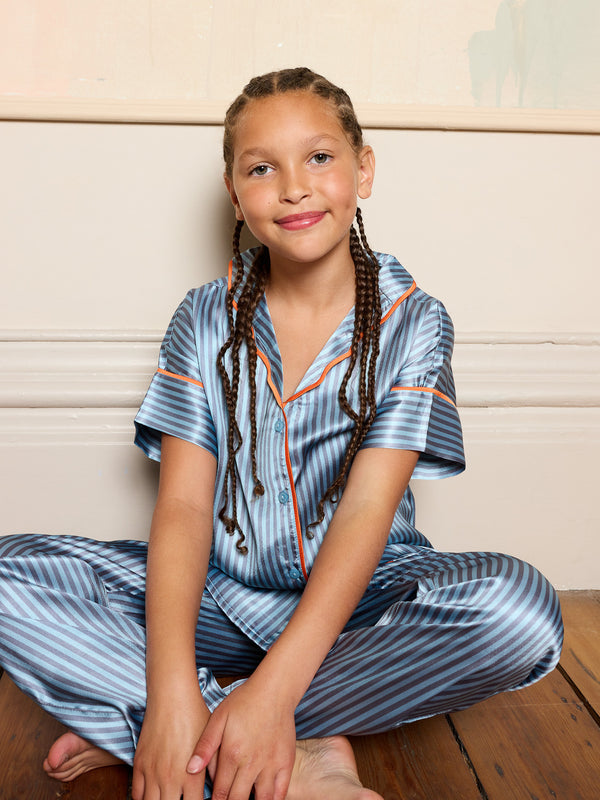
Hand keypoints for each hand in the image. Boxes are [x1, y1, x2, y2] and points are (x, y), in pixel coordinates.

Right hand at [132, 686, 210, 798]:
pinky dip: (144, 798)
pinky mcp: (140, 764)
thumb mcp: (211, 741)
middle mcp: (171, 778)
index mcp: (192, 776)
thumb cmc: (194, 714)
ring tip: (168, 798)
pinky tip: (152, 795)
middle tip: (180, 799)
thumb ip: (213, 767)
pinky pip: (137, 794)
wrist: (172, 696)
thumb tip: (217, 785)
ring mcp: (153, 772)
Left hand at [187, 679, 296, 799]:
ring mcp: (271, 764)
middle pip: (238, 799)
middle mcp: (251, 763)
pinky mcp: (286, 762)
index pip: (220, 791)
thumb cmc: (245, 701)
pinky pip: (281, 791)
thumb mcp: (219, 718)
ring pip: (261, 799)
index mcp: (232, 753)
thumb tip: (190, 770)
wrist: (275, 690)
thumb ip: (205, 745)